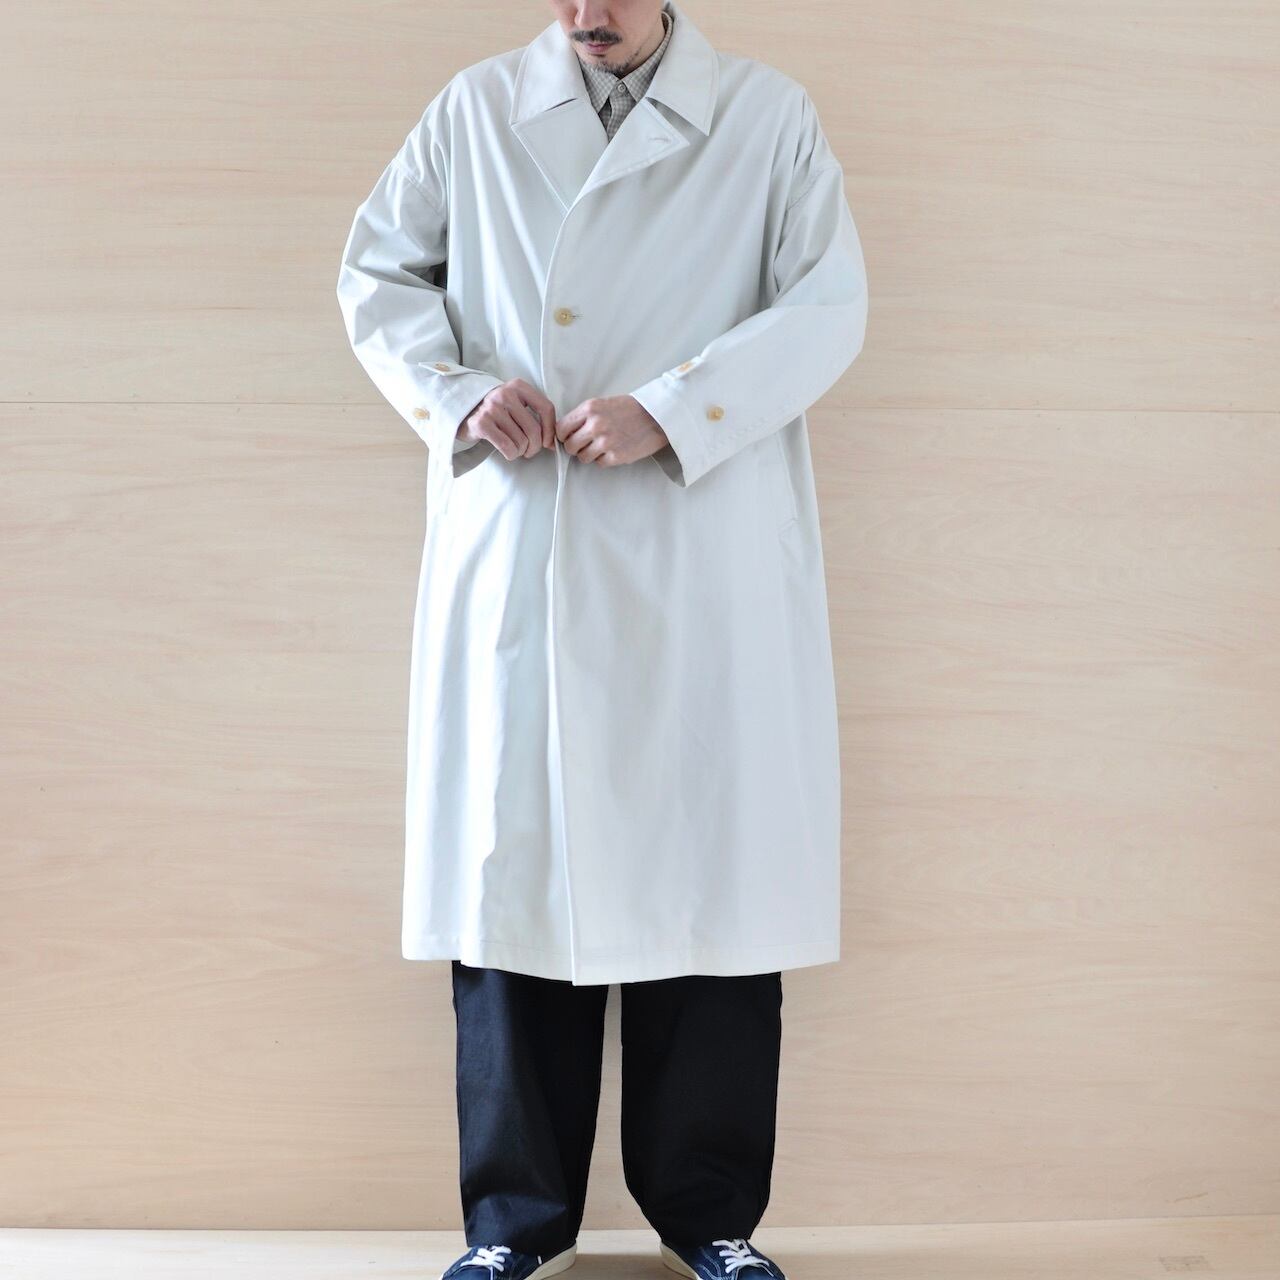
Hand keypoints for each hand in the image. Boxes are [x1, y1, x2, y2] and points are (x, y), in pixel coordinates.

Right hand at [458, 379, 558, 459]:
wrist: (465, 411)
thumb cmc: (498, 412)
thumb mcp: (517, 404)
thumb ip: (536, 417)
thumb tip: (554, 443)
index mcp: (518, 386)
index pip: (546, 408)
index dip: (550, 430)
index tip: (548, 443)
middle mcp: (505, 394)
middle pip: (534, 429)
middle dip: (535, 446)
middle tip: (529, 450)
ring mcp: (492, 408)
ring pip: (521, 441)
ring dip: (521, 451)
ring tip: (515, 448)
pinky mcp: (482, 424)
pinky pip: (508, 447)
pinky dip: (511, 454)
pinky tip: (508, 452)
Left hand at [554, 395, 668, 465]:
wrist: (657, 416)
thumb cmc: (630, 409)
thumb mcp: (602, 404)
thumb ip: (584, 417)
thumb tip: (565, 433)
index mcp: (589, 409)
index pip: (561, 429)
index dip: (563, 436)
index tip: (569, 437)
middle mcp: (595, 425)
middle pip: (570, 446)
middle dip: (575, 447)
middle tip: (585, 444)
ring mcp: (606, 442)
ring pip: (583, 457)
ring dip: (589, 455)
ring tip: (602, 446)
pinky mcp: (616, 456)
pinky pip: (599, 464)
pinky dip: (604, 459)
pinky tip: (614, 449)